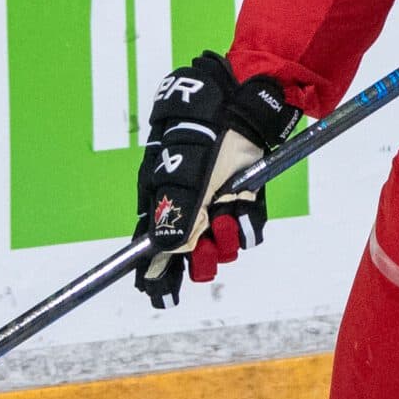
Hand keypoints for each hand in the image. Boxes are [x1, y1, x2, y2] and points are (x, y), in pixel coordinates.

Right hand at [134, 51, 300, 307]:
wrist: (242, 101)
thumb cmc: (203, 130)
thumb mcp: (184, 171)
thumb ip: (174, 211)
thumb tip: (163, 250)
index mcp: (160, 200)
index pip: (152, 248)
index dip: (157, 275)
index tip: (162, 297)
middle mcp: (189, 208)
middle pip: (190, 255)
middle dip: (200, 260)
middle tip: (207, 251)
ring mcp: (217, 204)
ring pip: (221, 246)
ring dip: (225, 240)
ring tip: (227, 216)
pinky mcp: (245, 200)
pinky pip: (246, 230)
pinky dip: (245, 225)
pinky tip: (241, 211)